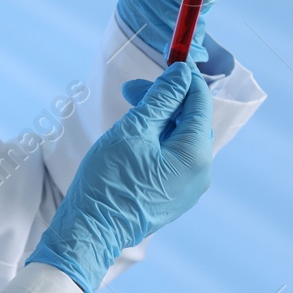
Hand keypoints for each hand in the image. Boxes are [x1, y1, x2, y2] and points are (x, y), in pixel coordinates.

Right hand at [27, 62, 213, 292]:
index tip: (164, 62)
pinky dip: (155, 142)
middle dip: (163, 100)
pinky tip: (132, 138)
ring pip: (179, 139)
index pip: (199, 102)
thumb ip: (161, 99)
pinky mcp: (173, 196)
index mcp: (196, 154)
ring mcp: (188, 188)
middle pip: (189, 121)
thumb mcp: (133, 130)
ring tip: (127, 113)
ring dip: (156, 120)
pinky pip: (172, 159)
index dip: (182, 78)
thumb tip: (181, 74)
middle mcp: (200, 172)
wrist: (91, 231)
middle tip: (130, 90)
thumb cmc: (109, 180)